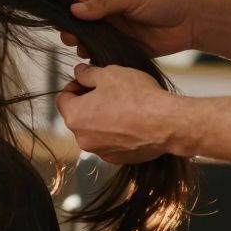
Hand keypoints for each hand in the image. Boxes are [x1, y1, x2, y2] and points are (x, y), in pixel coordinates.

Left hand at [56, 63, 178, 164]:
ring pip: (95, 131)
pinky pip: (111, 143)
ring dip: (103, 119)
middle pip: (78, 116)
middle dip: (89, 103)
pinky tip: (132, 121)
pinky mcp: (118, 159)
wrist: (167, 123)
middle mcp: (83, 138)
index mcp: (74, 116)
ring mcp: (101, 151)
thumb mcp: (109, 74)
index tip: (87, 81)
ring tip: (123, 106)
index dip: (74, 86)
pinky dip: (117, 133)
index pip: (63, 99)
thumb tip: (80, 72)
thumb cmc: (138, 98)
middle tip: (108, 92)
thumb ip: (89, 73)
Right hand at [59, 0, 199, 59]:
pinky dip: (96, 57)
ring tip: (85, 48)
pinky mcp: (119, 49)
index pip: (76, 1)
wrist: (190, 22)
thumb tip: (73, 10)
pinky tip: (96, 58)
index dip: (67, 11)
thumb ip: (103, 5)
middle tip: (72, 38)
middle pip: (78, 24)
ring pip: (87, 41)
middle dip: (73, 31)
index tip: (62, 21)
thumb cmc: (163, 0)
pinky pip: (101, 54)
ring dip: (83, 45)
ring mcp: (111, 32)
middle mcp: (104, 14)